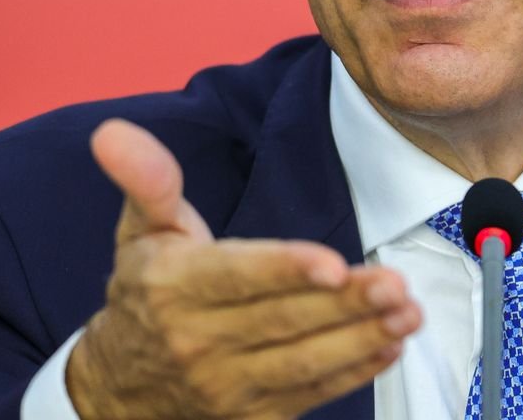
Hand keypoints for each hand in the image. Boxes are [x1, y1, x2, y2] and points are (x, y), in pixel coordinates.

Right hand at [65, 119, 422, 419]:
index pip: (236, 277)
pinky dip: (353, 372)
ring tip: (407, 314)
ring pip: (302, 362)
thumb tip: (116, 131)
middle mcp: (197, 340)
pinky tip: (388, 346)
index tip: (334, 264)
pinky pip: (309, 394)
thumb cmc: (145, 294)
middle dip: (345, 302)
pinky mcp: (252, 415)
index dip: (286, 270)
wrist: (119, 386)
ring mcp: (225, 384)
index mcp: (172, 286)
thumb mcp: (139, 231)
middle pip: (282, 319)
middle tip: (396, 283)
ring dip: (361, 338)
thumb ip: (146, 180)